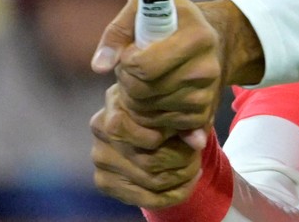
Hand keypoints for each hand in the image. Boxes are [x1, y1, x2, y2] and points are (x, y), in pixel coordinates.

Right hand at [90, 81, 208, 208]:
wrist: (147, 123)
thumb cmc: (165, 109)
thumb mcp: (180, 108)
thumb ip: (189, 122)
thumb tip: (198, 142)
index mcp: (117, 101)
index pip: (146, 128)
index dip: (173, 138)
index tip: (190, 137)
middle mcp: (101, 128)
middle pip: (150, 159)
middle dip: (183, 162)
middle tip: (196, 156)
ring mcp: (99, 156)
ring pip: (151, 181)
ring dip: (181, 179)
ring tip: (194, 167)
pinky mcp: (103, 181)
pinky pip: (145, 199)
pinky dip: (173, 195)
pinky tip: (186, 183)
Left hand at [93, 0, 224, 134]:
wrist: (212, 40)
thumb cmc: (171, 20)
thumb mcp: (144, 7)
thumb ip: (118, 32)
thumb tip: (100, 66)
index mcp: (196, 37)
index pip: (145, 66)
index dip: (127, 61)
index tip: (130, 51)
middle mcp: (206, 69)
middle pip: (142, 91)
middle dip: (126, 80)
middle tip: (132, 67)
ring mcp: (205, 94)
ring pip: (146, 111)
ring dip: (134, 98)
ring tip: (143, 78)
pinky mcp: (202, 115)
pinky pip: (158, 126)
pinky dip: (147, 114)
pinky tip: (152, 95)